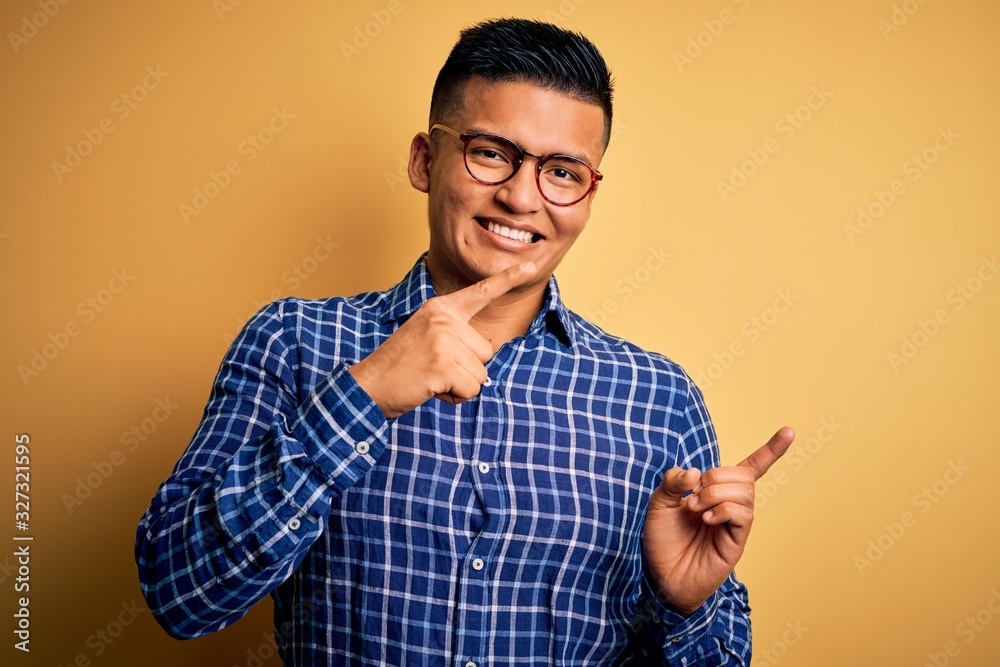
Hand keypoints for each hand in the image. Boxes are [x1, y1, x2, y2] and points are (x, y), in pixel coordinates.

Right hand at [348, 262, 536, 418]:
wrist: (369, 384)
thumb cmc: (400, 366)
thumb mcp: (427, 336)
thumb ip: (455, 335)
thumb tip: (485, 352)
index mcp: (440, 308)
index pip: (479, 292)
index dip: (506, 280)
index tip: (529, 266)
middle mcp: (443, 319)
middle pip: (486, 350)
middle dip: (466, 369)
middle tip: (433, 368)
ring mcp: (443, 340)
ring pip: (481, 373)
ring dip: (460, 385)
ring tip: (431, 378)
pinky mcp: (443, 365)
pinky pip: (471, 389)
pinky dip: (455, 397)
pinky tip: (432, 389)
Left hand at [642, 427, 794, 615]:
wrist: (662, 576)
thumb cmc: (662, 540)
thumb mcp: (659, 503)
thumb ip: (672, 481)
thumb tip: (695, 472)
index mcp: (716, 491)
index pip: (751, 467)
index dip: (771, 449)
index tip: (790, 430)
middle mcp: (731, 505)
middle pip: (743, 476)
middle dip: (716, 477)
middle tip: (691, 497)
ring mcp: (736, 524)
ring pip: (744, 492)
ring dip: (715, 494)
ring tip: (695, 510)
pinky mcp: (737, 542)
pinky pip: (743, 514)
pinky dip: (723, 510)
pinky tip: (706, 519)